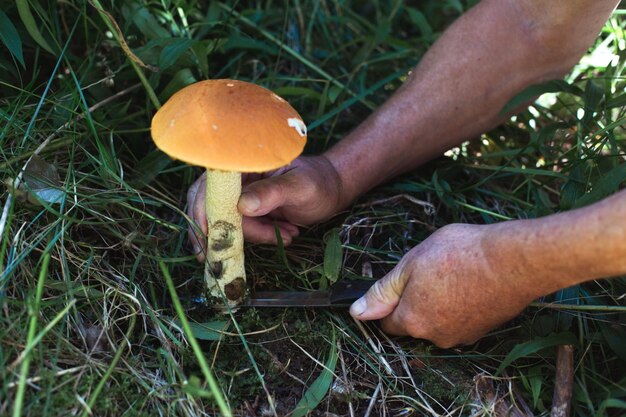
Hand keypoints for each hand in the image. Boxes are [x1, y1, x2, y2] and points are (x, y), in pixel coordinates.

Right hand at [187, 156, 343, 259]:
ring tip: (289, 234)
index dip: (205, 211)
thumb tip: (242, 206)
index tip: (209, 237)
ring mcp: (239, 193)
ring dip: (253, 235)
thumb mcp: (300, 187)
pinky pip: (239, 228)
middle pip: (210, 206)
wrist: (330, 191)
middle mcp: (235, 176)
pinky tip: (285, 234)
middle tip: (242, 251)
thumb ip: (273, 193)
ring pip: (226, 221)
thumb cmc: (319, 183)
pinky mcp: (245, 209)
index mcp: (244, 163)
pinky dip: (259, 236)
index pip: (212, 186)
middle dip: (228, 231)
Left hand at [349, 223, 541, 347]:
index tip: (401, 284)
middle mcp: (435, 337)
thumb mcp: (411, 264)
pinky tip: (469, 284)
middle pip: (413, 324)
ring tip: (453, 275)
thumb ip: (382, 291)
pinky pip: (460, 321)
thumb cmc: (461, 255)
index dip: (389, 303)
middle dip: (415, 302)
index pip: (387, 323)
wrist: (514, 261)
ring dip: (439, 305)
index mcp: (412, 320)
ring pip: (438, 323)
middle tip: (430, 273)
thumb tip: (356, 312)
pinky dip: (460, 307)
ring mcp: (461, 336)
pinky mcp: (483, 331)